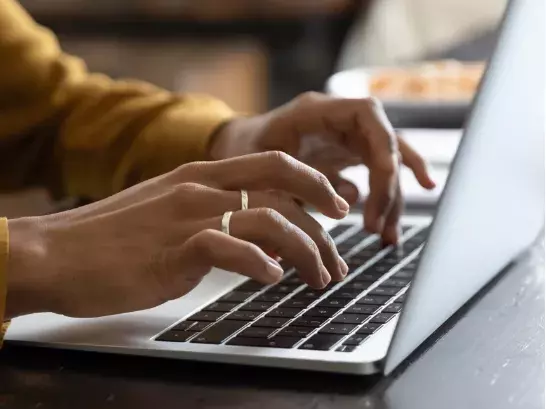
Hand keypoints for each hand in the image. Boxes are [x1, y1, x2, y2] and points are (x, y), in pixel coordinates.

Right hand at [6, 152, 349, 318]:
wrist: (55, 253)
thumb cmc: (113, 238)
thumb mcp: (168, 210)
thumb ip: (209, 212)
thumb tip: (253, 234)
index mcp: (200, 175)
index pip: (274, 164)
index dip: (314, 182)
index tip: (338, 207)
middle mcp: (199, 188)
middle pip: (283, 191)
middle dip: (322, 226)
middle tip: (339, 257)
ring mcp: (186, 216)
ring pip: (268, 220)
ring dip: (304, 251)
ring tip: (319, 278)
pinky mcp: (172, 250)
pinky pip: (228, 248)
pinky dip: (258, 263)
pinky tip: (272, 279)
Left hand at [210, 92, 435, 243]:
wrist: (235, 145)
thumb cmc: (240, 151)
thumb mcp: (254, 168)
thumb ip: (277, 193)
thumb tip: (290, 242)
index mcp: (316, 111)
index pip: (367, 114)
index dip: (384, 146)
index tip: (383, 184)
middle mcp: (338, 120)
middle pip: (383, 144)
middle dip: (387, 187)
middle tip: (375, 228)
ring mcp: (345, 136)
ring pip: (385, 160)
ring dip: (392, 197)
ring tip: (386, 235)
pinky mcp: (347, 153)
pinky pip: (379, 166)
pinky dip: (396, 182)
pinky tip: (420, 192)